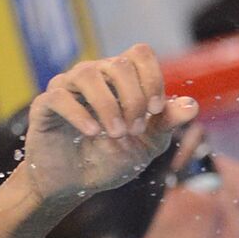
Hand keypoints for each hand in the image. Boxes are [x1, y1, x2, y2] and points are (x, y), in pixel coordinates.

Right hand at [17, 45, 199, 203]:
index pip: (140, 54)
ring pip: (87, 74)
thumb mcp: (147, 144)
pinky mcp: (46, 105)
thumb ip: (167, 123)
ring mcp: (68, 87)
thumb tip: (193, 106)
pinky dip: (78, 114)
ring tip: (116, 134)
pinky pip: (59, 96)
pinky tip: (91, 133)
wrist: (75, 183)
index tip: (155, 110)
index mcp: (121, 80)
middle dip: (133, 99)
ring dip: (108, 106)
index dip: (152, 78)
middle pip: (118, 65)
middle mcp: (95, 76)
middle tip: (135, 130)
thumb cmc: (111, 158)